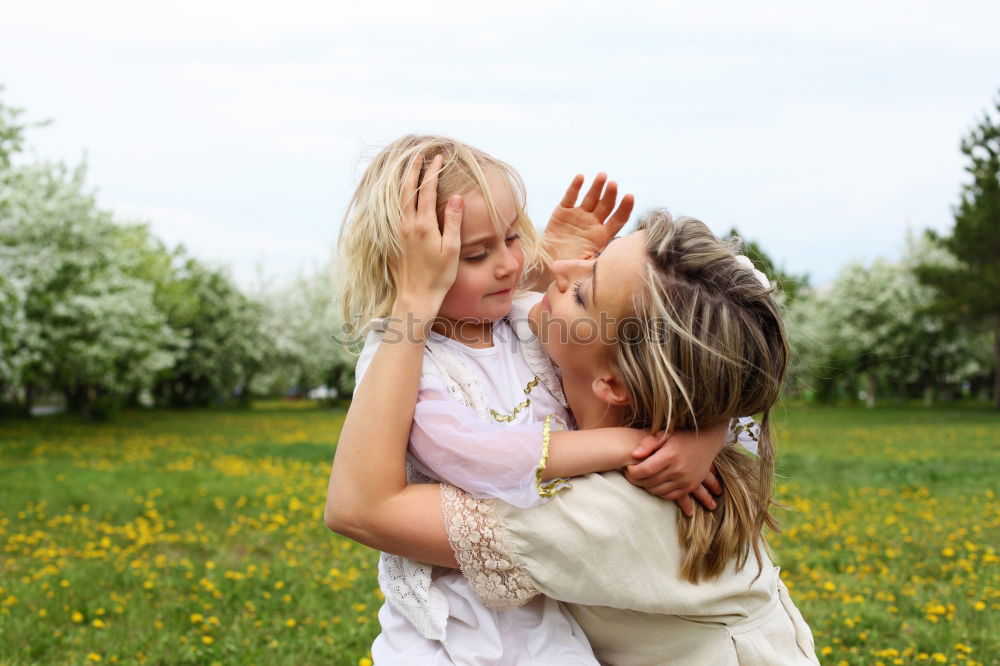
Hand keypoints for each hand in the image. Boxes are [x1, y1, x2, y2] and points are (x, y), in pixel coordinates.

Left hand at [393, 154, 463, 319]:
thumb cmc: (438, 276)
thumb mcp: (452, 249)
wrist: (415, 297)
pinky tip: (402, 193)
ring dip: (404, 180)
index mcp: (424, 225)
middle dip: (414, 169)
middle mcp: (408, 224)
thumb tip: (456, 197)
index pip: (428, 190)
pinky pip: (395, 209)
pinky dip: (399, 195)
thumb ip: (453, 221)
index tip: (438, 157)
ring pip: (399, 198)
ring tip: (409, 167)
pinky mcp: (395, 238)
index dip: (432, 171)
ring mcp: (399, 231)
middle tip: (420, 154)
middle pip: (408, 189)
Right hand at [543, 173, 634, 262]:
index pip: (618, 220)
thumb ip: (592, 266)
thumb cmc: (567, 269)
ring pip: (591, 197)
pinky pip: (570, 197)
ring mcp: (579, 215)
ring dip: (597, 186)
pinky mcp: (563, 211)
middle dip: (610, 194)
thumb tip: (605, 269)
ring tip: (602, 176)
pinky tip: (581, 177)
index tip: (630, 196)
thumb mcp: (583, 269)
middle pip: (606, 205)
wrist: (544, 265)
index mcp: (602, 236)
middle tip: (614, 184)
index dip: (624, 208)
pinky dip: (575, 187)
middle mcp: (593, 223)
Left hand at [625, 431, 723, 516]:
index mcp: (670, 455)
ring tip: (642, 478)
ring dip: (646, 486)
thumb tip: (634, 454)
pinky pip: (669, 496)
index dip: (632, 472)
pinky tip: (654, 484)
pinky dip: (659, 492)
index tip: (627, 468)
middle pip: (649, 482)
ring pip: (658, 491)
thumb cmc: (682, 435)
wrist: (707, 441)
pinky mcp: (690, 486)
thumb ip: (648, 443)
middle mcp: (679, 469)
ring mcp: (686, 480)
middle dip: (636, 480)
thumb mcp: (664, 433)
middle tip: (630, 474)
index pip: (645, 470)